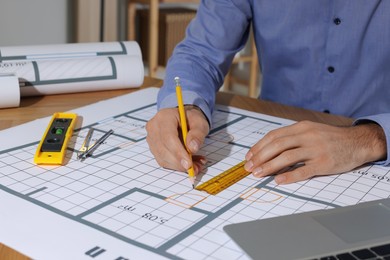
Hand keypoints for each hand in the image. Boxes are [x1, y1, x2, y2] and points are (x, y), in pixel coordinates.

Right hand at [146, 106, 209, 173]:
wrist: (183, 118)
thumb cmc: (191, 119)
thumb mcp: (200, 122)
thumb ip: (197, 134)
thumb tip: (193, 148)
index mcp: (164, 117)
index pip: (168, 137)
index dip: (178, 152)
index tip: (189, 164)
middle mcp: (154, 127)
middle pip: (163, 150)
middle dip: (179, 162)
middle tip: (195, 168)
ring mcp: (151, 138)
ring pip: (162, 158)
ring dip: (179, 166)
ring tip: (196, 165)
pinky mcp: (153, 148)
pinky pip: (163, 161)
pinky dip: (176, 165)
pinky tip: (189, 163)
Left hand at [244, 121, 386, 183]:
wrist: (357, 142)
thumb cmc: (329, 138)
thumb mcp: (310, 130)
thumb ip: (292, 138)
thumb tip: (268, 150)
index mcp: (301, 127)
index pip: (274, 136)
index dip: (259, 146)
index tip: (249, 157)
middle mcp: (307, 136)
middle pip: (277, 145)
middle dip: (260, 157)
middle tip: (249, 168)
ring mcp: (316, 149)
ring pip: (287, 157)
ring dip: (269, 166)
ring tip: (258, 174)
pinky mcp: (324, 163)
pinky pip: (303, 170)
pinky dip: (289, 176)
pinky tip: (278, 180)